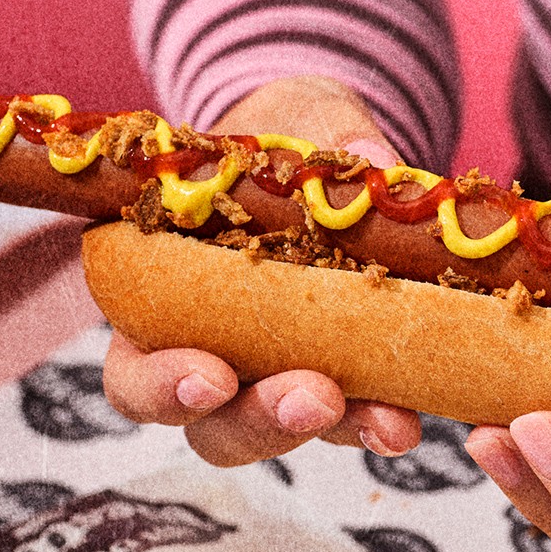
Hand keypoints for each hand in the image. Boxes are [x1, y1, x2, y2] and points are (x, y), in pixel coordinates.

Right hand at [100, 75, 421, 462]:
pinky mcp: (342, 383)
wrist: (336, 161)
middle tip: (313, 399)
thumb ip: (319, 136)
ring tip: (388, 421)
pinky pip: (354, 417)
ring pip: (286, 432)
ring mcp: (276, 377)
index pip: (135, 372)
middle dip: (261, 420)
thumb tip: (372, 161)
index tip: (210, 377)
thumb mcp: (292, 119)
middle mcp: (210, 357)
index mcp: (156, 302)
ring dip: (336, 431)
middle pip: (213, 424)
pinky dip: (383, 420)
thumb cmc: (280, 143)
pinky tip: (415, 418)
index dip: (161, 386)